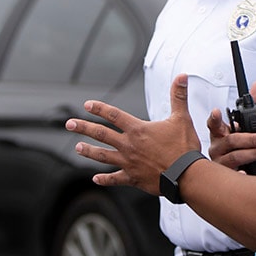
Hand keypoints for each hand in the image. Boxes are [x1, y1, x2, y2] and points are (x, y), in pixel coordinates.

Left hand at [66, 74, 201, 194]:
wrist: (187, 175)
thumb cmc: (184, 147)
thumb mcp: (182, 118)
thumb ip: (179, 96)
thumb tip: (182, 76)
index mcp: (138, 129)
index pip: (114, 115)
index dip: (99, 109)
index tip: (87, 105)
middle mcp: (129, 145)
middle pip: (101, 134)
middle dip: (83, 127)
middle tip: (69, 124)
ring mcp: (129, 162)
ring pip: (103, 156)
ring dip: (88, 151)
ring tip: (77, 147)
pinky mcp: (133, 178)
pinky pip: (115, 178)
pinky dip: (104, 179)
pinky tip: (95, 178)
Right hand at [206, 81, 255, 170]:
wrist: (230, 169)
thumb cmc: (237, 145)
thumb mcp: (244, 124)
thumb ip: (253, 105)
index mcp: (219, 133)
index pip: (213, 123)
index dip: (215, 118)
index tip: (217, 112)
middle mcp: (217, 147)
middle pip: (231, 140)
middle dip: (251, 139)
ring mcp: (219, 162)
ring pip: (234, 157)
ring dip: (253, 154)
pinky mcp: (225, 177)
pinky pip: (232, 176)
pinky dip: (240, 174)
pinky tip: (248, 173)